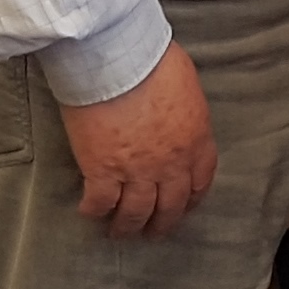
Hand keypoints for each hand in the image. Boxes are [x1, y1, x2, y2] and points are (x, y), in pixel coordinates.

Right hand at [61, 39, 216, 237]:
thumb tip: (175, 112)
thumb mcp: (185, 82)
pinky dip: (93, 211)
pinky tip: (88, 211)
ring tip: (119, 231)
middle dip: (161, 223)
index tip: (182, 207)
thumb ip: (184, 109)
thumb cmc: (149, 57)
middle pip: (170, 207)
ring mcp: (137, 171)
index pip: (200, 182)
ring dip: (127, 226)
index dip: (191, 200)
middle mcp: (170, 164)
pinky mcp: (102, 171)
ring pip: (135, 213)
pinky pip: (100, 203)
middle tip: (152, 231)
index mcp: (195, 140)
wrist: (115, 57)